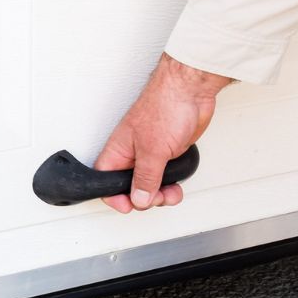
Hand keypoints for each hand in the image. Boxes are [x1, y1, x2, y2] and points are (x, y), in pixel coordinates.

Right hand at [95, 53, 230, 213]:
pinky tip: (177, 185)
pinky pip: (165, 176)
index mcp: (118, 150)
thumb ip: (146, 178)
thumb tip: (139, 199)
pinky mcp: (168, 152)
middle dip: (144, 198)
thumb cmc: (165, 106)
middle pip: (129, 187)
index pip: (106, 181)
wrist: (191, 91)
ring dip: (160, 194)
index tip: (129, 206)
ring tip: (170, 194)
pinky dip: (171, 185)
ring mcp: (150, 153)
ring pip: (149, 184)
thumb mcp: (153, 151)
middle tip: (157, 198)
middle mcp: (131, 153)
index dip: (114, 197)